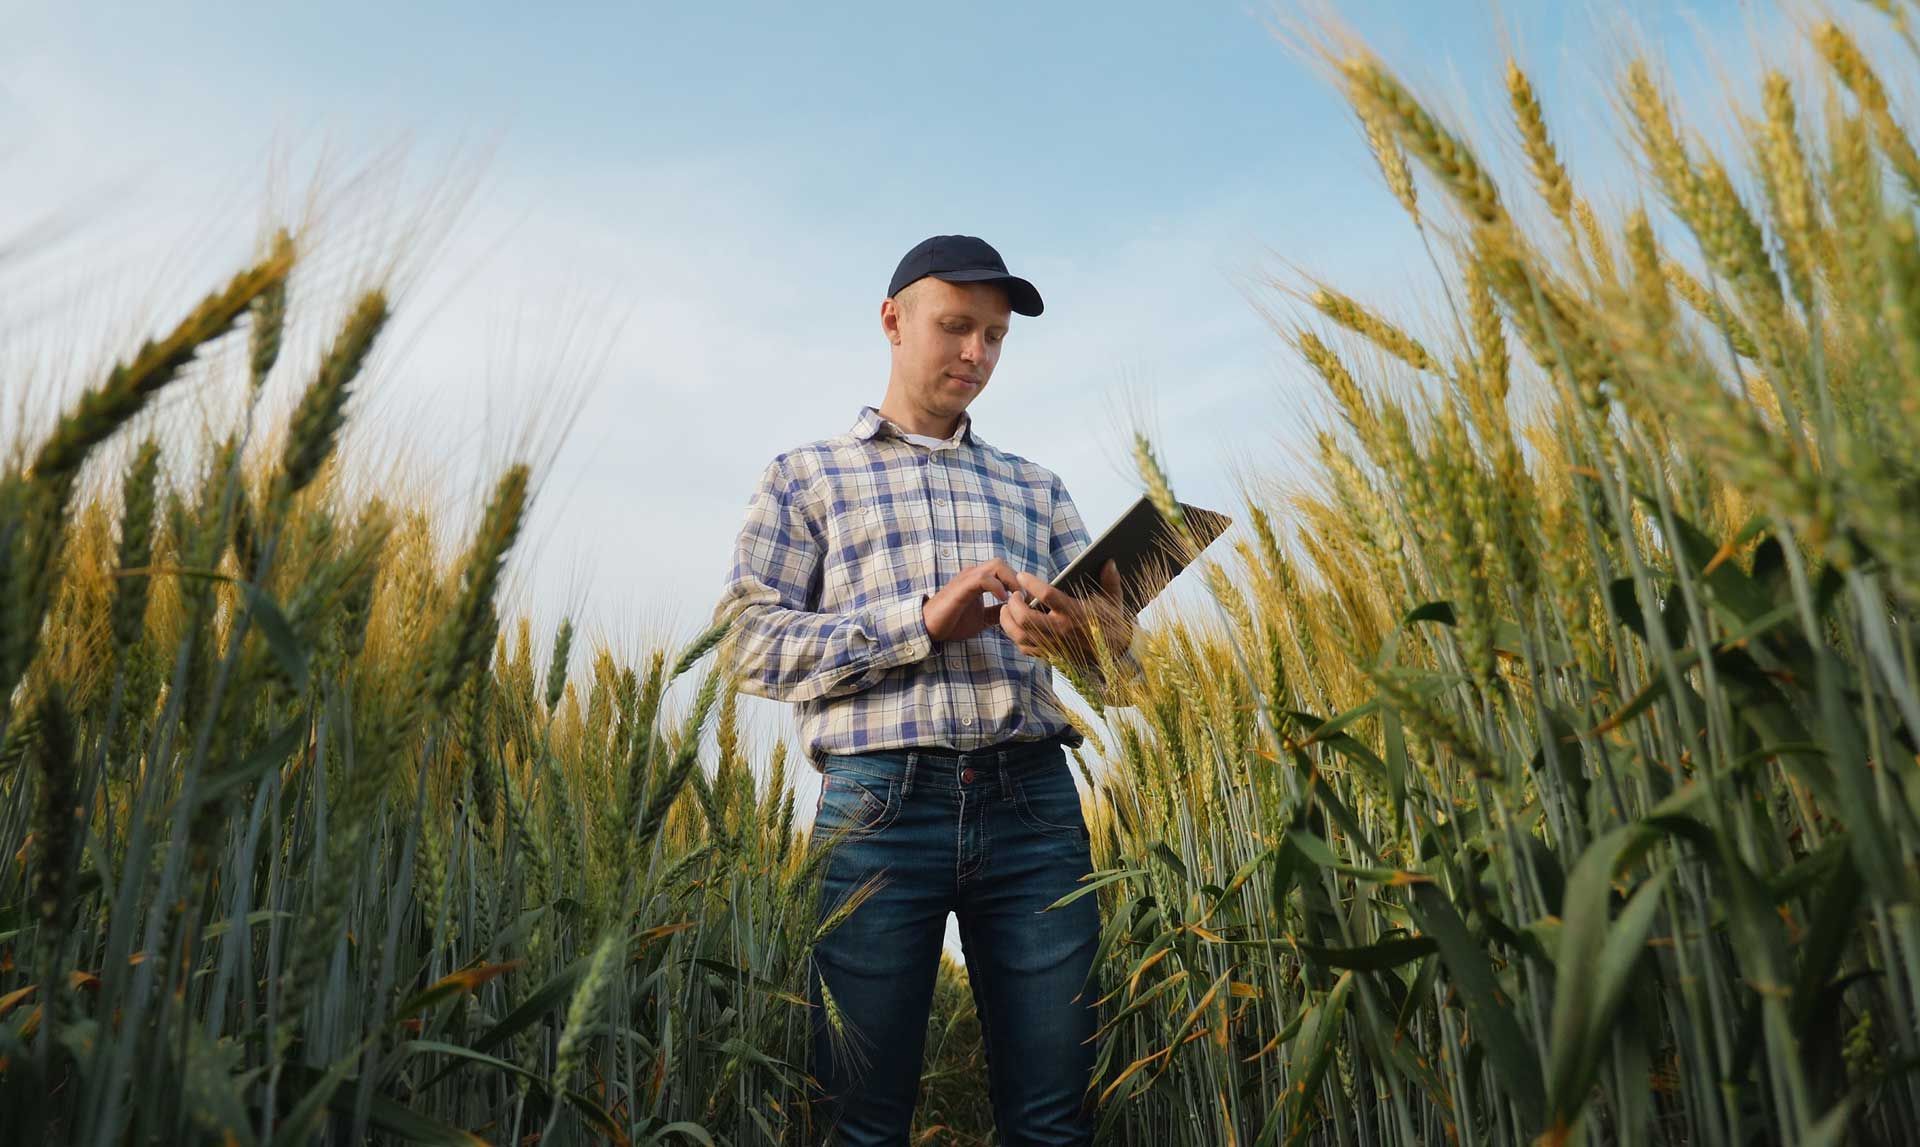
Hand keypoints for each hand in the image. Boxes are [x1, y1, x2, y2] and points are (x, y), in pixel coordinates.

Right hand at [923, 558, 1023, 642]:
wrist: (929, 628)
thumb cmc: (952, 621)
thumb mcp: (981, 618)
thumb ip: (996, 612)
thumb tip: (1015, 613)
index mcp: (978, 580)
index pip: (1003, 571)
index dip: (1018, 582)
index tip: (1028, 599)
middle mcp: (974, 574)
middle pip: (1002, 564)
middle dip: (1017, 579)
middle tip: (1025, 599)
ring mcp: (967, 578)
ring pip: (996, 566)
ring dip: (1011, 580)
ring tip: (1017, 598)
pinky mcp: (962, 587)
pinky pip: (983, 578)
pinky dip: (997, 586)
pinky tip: (1003, 599)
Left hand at [1000, 559, 1134, 665]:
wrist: (1116, 653)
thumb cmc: (1111, 622)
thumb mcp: (1113, 599)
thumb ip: (1110, 579)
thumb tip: (1110, 561)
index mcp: (1075, 611)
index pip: (1046, 595)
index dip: (1031, 584)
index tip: (1022, 576)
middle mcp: (1062, 629)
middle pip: (1026, 618)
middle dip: (1014, 604)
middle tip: (1013, 595)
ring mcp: (1054, 644)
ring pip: (1021, 635)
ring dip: (1008, 621)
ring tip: (1007, 609)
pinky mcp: (1051, 655)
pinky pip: (1025, 648)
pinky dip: (1016, 636)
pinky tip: (1015, 626)